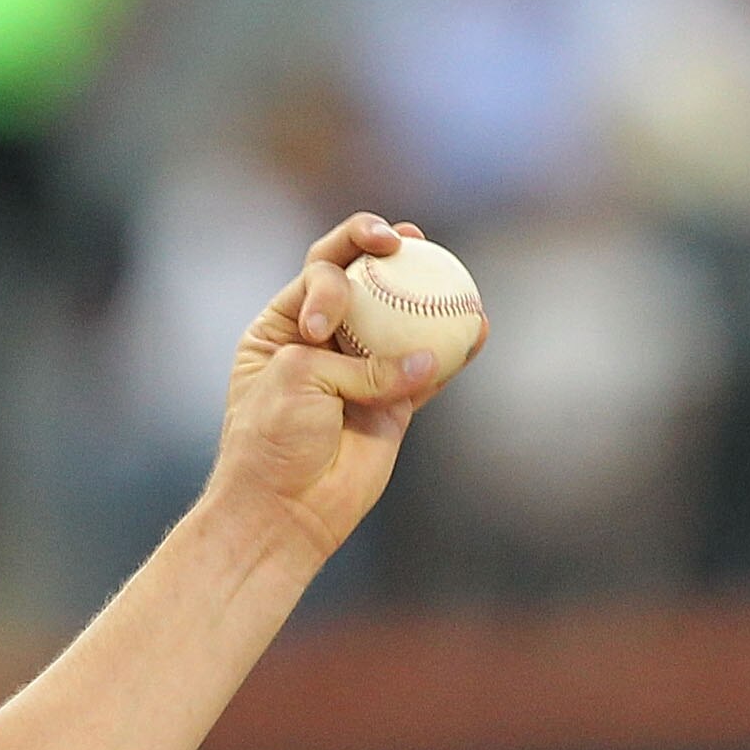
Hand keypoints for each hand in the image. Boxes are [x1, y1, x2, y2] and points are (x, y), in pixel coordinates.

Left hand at [207, 215, 482, 560]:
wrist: (284, 510)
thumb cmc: (272, 441)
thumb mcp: (298, 380)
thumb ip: (357, 360)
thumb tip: (424, 358)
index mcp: (281, 327)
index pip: (320, 271)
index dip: (338, 268)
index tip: (339, 302)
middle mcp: (322, 342)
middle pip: (363, 280)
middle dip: (382, 249)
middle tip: (406, 240)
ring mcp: (360, 370)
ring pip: (403, 319)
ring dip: (429, 293)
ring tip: (454, 273)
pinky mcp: (393, 403)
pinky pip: (431, 369)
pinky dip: (455, 350)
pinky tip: (478, 329)